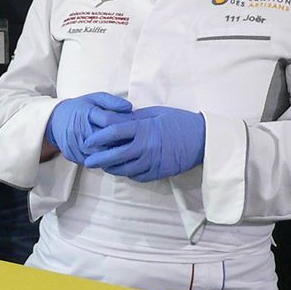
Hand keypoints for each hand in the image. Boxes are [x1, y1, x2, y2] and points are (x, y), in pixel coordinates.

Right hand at [44, 92, 133, 164]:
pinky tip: (112, 158)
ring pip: (98, 154)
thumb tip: (129, 108)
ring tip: (125, 152)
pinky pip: (91, 161)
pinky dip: (102, 161)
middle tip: (134, 143)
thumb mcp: (95, 98)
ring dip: (112, 155)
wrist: (55, 121)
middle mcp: (78, 129)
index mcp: (85, 112)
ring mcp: (74, 144)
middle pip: (104, 140)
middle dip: (120, 142)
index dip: (123, 124)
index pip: (108, 120)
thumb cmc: (80, 109)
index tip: (135, 126)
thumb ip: (112, 101)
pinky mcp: (71, 154)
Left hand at [83, 106, 205, 181]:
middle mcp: (145, 147)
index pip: (114, 132)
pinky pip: (137, 176)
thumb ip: (136, 118)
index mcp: (144, 129)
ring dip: (111, 168)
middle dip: (98, 159)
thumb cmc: (179, 122)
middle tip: (87, 161)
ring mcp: (152, 162)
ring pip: (124, 169)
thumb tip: (117, 120)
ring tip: (102, 166)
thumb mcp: (156, 113)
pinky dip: (127, 173)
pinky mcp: (158, 173)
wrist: (203, 140)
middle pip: (115, 155)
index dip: (98, 137)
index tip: (88, 141)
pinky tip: (122, 170)